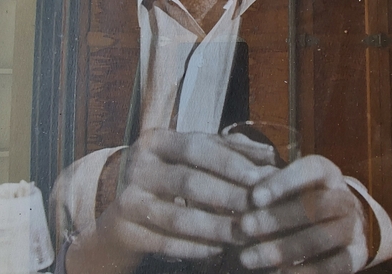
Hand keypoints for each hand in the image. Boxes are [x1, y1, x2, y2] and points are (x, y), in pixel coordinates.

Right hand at [66, 129, 275, 273]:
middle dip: (228, 198)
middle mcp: (137, 164)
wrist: (122, 210)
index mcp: (156, 140)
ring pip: (178, 217)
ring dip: (216, 228)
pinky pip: (164, 242)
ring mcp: (127, 197)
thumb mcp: (193, 157)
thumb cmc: (169, 176)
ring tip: (244, 235)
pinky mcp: (123, 228)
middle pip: (189, 181)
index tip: (260, 177)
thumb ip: (228, 152)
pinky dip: (194, 248)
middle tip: (259, 211)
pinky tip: (218, 251)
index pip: (196, 147)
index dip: (229, 162)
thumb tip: (270, 155)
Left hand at [238, 155, 368, 272]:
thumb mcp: (292, 184)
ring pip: (321, 237)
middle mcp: (344, 198)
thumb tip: (246, 186)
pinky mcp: (356, 256)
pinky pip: (334, 267)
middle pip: (316, 206)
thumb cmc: (305, 197)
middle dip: (278, 217)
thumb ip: (271, 184)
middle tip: (245, 226)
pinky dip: (304, 272)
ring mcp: (353, 228)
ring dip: (284, 248)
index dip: (284, 182)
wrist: (345, 222)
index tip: (255, 196)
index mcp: (328, 173)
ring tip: (249, 257)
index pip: (311, 170)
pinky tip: (277, 273)